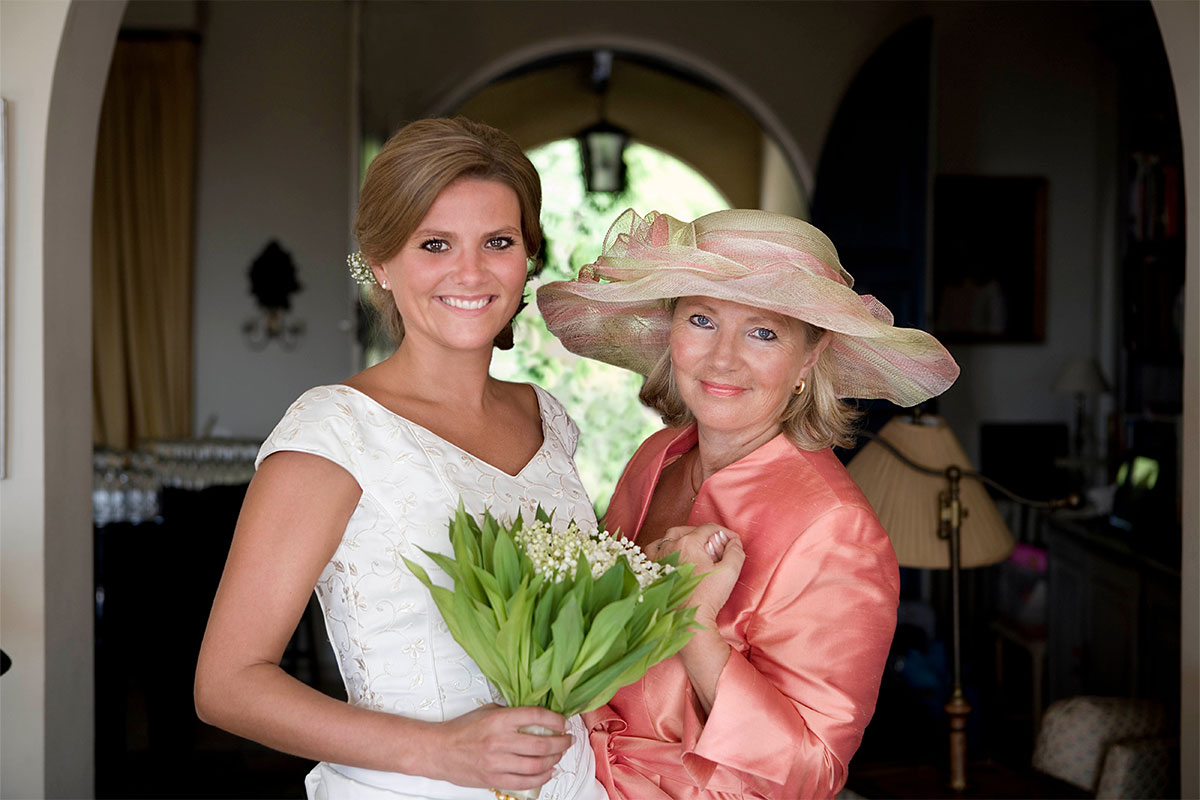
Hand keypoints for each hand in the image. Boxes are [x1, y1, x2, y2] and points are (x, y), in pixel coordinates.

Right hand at [426, 704, 571, 789]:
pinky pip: (525, 782)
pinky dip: (541, 778)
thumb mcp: (488, 710)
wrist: (439, 750)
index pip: (536, 716)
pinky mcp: (494, 779)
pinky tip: (548, 771)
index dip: (555, 719)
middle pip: (542, 743)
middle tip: (567, 740)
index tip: (563, 722)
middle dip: (561, 742)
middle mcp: (500, 741)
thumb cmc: (462, 729)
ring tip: (559, 755)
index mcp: (499, 719)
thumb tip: (536, 716)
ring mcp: (497, 762)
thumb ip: (511, 713)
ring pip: (536, 764)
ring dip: (554, 760)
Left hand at [655, 523, 744, 623]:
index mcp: (689, 542)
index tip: (733, 542)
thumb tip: (734, 542)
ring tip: (696, 546)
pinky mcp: (652, 569)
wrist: (686, 618)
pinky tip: (672, 553)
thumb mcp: (729, 572)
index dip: (724, 533)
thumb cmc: (707, 596)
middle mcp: (670, 545)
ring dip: (685, 537)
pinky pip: (654, 549)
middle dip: (706, 534)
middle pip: (690, 530)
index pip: (709, 528)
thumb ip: (735, 552)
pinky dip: (664, 547)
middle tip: (718, 545)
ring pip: (670, 536)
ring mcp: (659, 557)